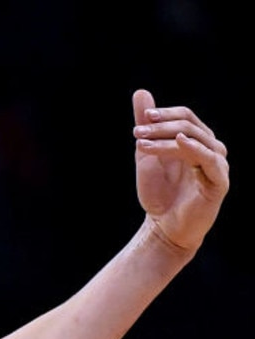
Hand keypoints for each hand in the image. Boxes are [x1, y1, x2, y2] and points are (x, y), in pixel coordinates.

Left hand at [132, 89, 229, 253]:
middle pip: (191, 126)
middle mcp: (211, 150)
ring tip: (142, 143)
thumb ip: (148, 126)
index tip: (142, 119)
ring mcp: (217, 165)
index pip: (186, 117)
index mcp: (197, 142)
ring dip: (167, 139)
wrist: (164, 228)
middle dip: (162, 126)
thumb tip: (142, 93)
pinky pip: (209, 160)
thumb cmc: (160, 193)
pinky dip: (194, 148)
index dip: (166, 114)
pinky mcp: (219, 182)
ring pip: (197, 140)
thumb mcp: (147, 155)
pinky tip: (179, 142)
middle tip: (137, 131)